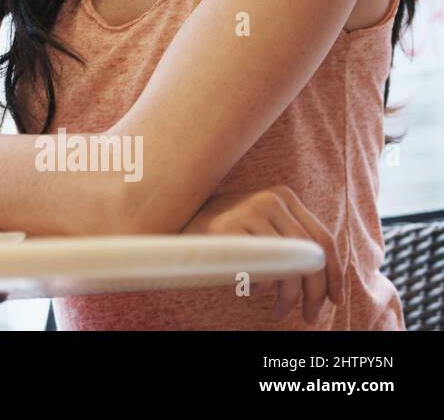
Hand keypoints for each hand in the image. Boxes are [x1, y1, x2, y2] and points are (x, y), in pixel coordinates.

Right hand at [182, 185, 343, 323]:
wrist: (178, 218)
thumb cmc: (227, 231)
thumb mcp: (263, 226)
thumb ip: (291, 239)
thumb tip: (326, 281)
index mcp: (284, 197)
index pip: (324, 239)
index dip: (335, 274)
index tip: (334, 300)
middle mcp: (270, 200)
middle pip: (311, 255)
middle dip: (315, 293)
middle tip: (311, 316)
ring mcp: (248, 212)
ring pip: (288, 266)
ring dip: (288, 297)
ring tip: (280, 312)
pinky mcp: (228, 229)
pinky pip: (259, 268)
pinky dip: (261, 286)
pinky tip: (253, 291)